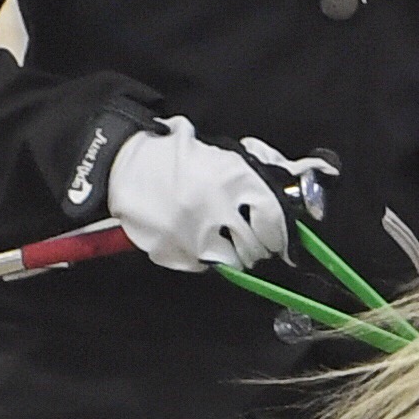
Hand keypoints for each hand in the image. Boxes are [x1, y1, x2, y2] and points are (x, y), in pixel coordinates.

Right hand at [109, 117, 288, 274]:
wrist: (124, 165)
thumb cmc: (174, 157)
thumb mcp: (222, 153)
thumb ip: (260, 167)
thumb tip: (295, 176)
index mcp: (233, 178)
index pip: (274, 220)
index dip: (281, 235)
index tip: (282, 242)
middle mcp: (216, 208)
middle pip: (255, 246)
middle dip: (257, 247)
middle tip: (252, 243)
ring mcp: (193, 233)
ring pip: (230, 261)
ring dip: (232, 255)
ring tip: (221, 240)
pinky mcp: (173, 252)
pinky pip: (200, 265)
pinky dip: (202, 257)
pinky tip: (195, 238)